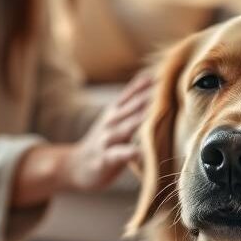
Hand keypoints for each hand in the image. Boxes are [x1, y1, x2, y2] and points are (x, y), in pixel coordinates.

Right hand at [62, 71, 153, 191]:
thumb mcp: (114, 119)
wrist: (76, 165)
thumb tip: (152, 85)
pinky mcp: (104, 159)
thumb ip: (132, 105)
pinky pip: (117, 155)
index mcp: (115, 112)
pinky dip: (127, 153)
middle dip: (146, 98)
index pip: (131, 94)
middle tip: (164, 88)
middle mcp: (110, 123)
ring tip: (151, 113)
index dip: (145, 84)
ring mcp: (106, 140)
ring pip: (124, 128)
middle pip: (130, 107)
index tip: (163, 74)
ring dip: (137, 120)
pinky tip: (138, 152)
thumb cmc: (104, 142)